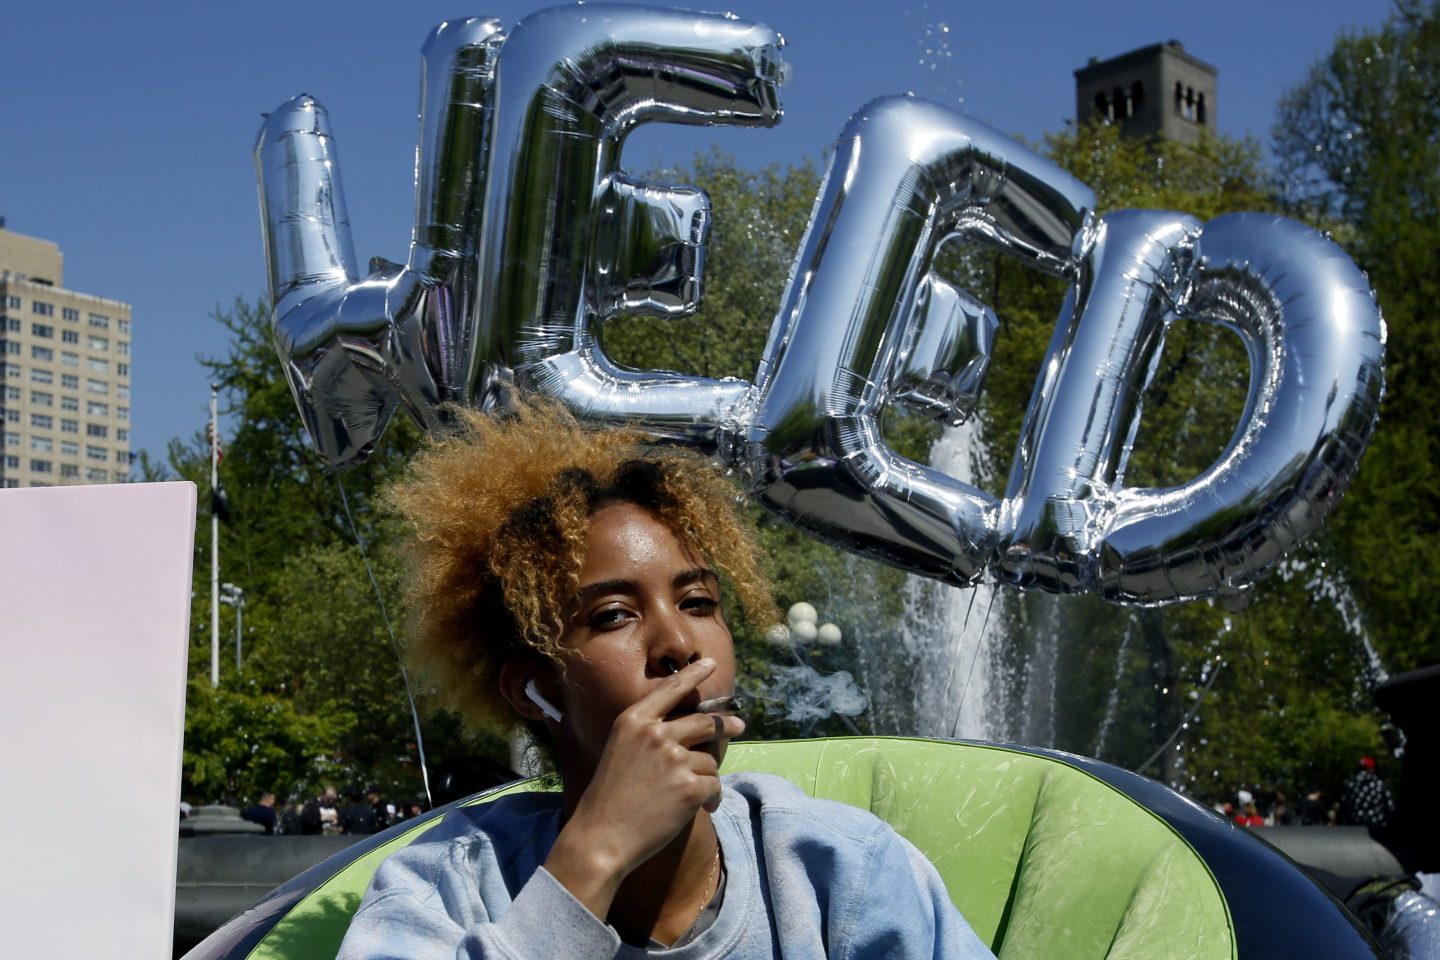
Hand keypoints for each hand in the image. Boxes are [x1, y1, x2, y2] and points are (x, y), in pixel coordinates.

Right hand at [543, 658, 743, 918]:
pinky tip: (701, 810)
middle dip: (726, 724)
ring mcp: (675, 759)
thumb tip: (690, 733)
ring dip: (706, 778)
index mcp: (634, 720)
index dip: (692, 675)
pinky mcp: (690, 786)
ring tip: (688, 798)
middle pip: (704, 722)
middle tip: (740, 726)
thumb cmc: (608, 798)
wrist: (601, 836)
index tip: (709, 663)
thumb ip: (650, 735)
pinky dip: (712, 800)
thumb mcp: (620, 750)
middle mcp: (656, 733)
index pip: (670, 690)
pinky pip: (714, 787)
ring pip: (709, 761)